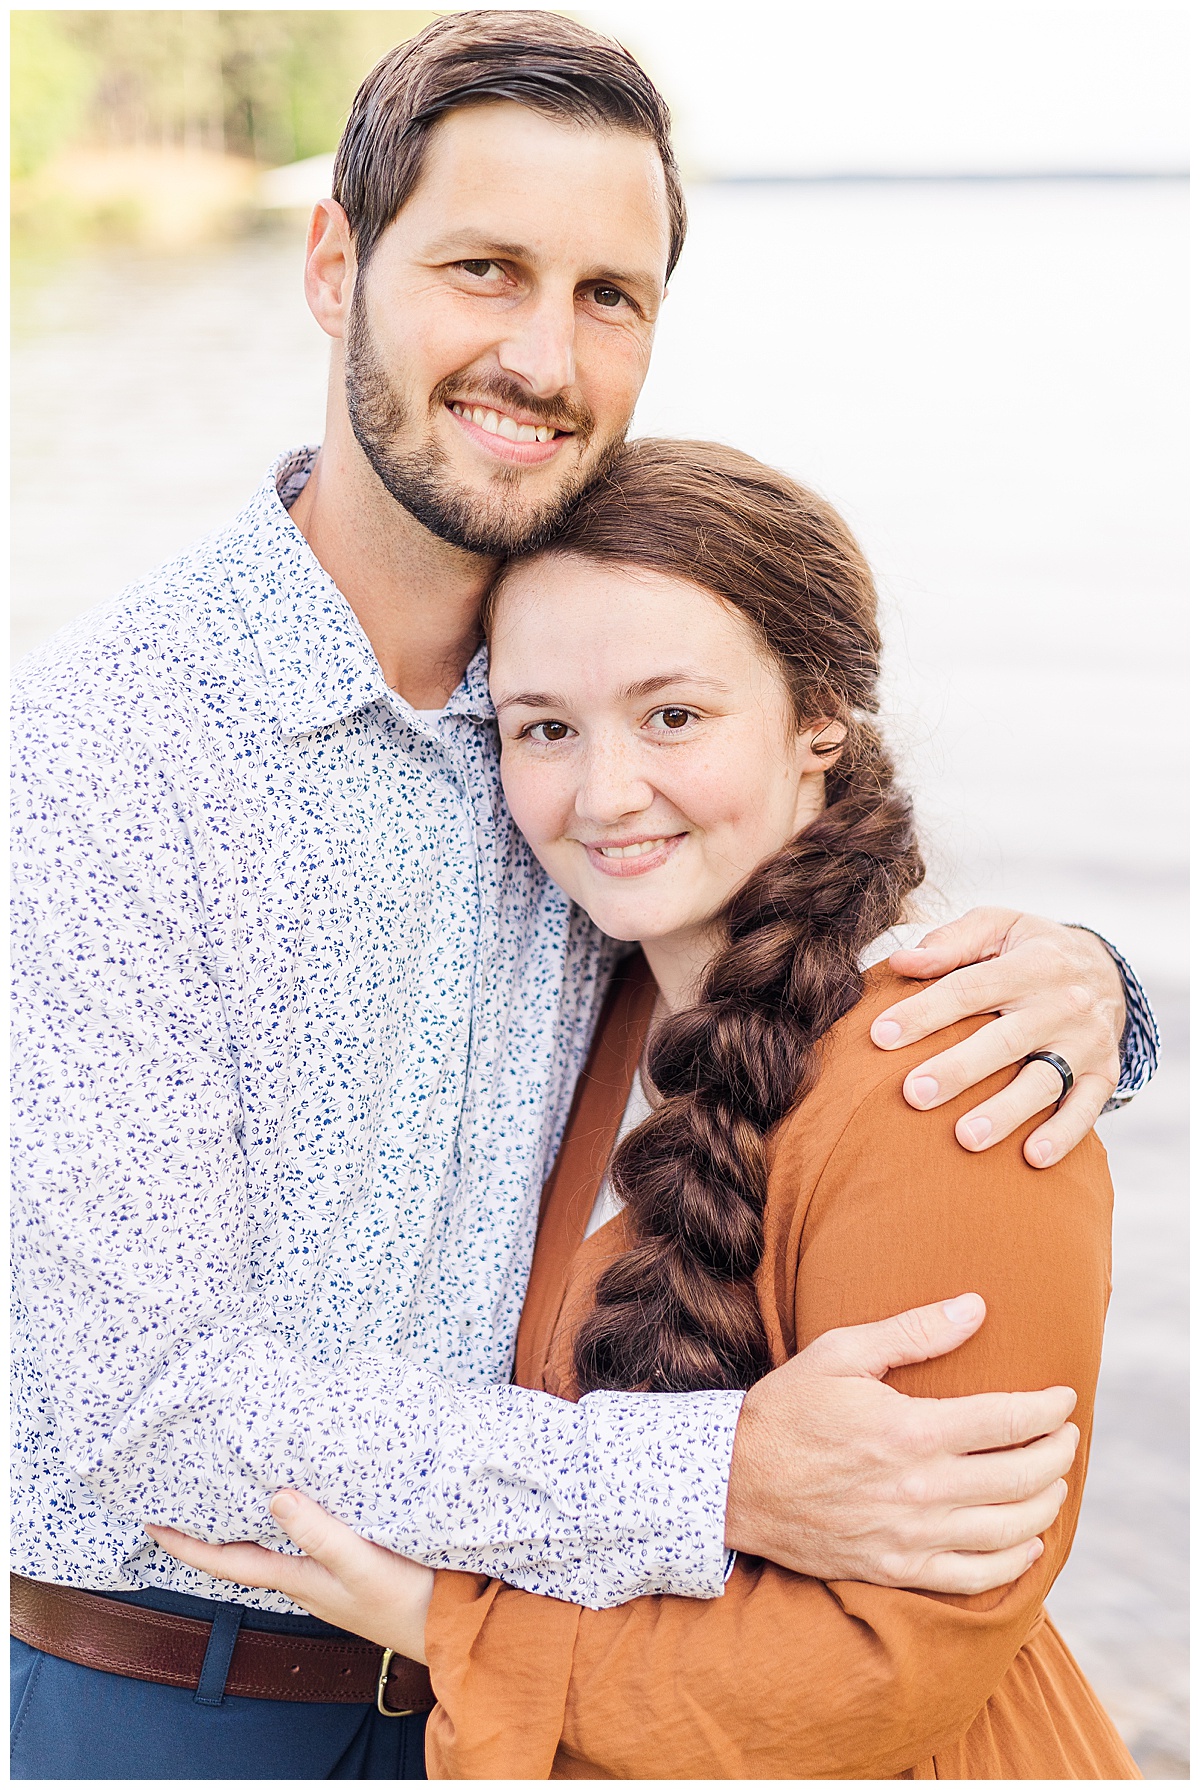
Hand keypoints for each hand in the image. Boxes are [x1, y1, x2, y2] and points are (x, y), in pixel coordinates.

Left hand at [146, 1490, 433, 1662]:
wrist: (456, 1626)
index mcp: (300, 1579)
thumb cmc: (410, 1600)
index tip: (152, 1523)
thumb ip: (320, 1533)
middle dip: (214, 1527)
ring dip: (251, 1520)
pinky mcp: (355, 1566)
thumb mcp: (362, 1565)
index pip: (229, 1561)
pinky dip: (291, 1517)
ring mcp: (331, 1576)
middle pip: (247, 1551)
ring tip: (234, 1488)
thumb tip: (274, 1496)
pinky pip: (308, 1538)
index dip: (189, 1545)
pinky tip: (302, 1499)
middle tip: (189, 1494)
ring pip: (277, 1544)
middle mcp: (307, 1580)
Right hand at [724, 1293, 1077, 1593]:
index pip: (1008, 1421)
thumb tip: (977, 1307)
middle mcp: (919, 1489)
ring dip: (1045, 1504)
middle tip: (1066, 1437)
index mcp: (910, 1430)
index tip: (1063, 1398)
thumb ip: (913, 1332)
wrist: (732, 1484)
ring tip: (1054, 1483)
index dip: (1047, 1409)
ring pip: (1009, 1530)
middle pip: (1021, 1477)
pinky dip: (1014, 1561)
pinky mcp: (896, 1568)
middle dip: (1058, 1454)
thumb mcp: (841, 1353)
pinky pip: (976, 1577)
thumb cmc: (787, 1410)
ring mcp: (910, 1536)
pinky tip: (1027, 1541)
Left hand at [871, 909, 1124, 1167]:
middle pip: (1006, 1040)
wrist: (1108, 970)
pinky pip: (1085, 1108)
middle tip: (914, 1095)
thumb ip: (951, 942)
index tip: (880, 1036)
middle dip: (959, 1069)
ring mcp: (1086, 1042)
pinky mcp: (1104, 1073)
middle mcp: (1062, 1004)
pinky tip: (1031, 1158)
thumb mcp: (998, 926)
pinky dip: (1062, 1135)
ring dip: (1005, 1112)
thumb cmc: (1030, 949)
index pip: (968, 989)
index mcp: (1031, 963)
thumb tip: (901, 961)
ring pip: (1044, 1081)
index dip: (923, 1012)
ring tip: (965, 1138)